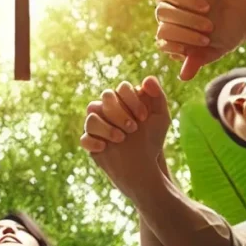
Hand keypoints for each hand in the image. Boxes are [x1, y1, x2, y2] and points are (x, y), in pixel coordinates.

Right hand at [80, 77, 169, 204]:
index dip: (132, 100)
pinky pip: (84, 138)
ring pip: (91, 116)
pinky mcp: (90, 141)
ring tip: (121, 139)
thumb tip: (148, 79)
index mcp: (124, 99)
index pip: (123, 87)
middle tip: (133, 128)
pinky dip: (93, 142)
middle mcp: (107, 108)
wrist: (142, 166)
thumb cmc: (151, 139)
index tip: (144, 117)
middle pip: (105, 96)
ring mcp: (97, 124)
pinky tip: (105, 147)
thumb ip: (158, 96)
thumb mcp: (161, 118)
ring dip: (106, 127)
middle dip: (119, 112)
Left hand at [156, 0, 245, 79]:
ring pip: (164, 4)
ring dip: (185, 7)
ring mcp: (175, 2)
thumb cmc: (229, 34)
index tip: (198, 43)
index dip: (176, 42)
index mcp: (176, 37)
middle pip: (163, 21)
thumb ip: (198, 60)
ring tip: (207, 8)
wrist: (244, 10)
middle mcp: (172, 20)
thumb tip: (183, 77)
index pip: (164, 40)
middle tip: (208, 27)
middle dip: (184, 24)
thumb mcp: (215, 49)